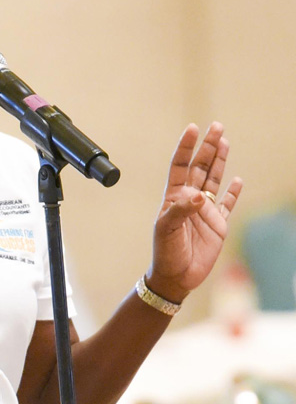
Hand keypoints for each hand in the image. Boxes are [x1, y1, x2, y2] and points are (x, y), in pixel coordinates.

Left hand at [147, 122, 242, 302]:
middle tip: (217, 127)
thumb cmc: (165, 252)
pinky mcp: (218, 224)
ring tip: (225, 141)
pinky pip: (227, 204)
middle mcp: (190, 200)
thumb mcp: (167, 230)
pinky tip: (237, 180)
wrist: (176, 276)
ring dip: (220, 161)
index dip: (185, 147)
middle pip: (200, 167)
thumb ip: (181, 210)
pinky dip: (233, 192)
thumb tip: (199, 195)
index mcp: (174, 197)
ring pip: (214, 180)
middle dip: (208, 147)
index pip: (180, 166)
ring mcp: (205, 211)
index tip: (192, 129)